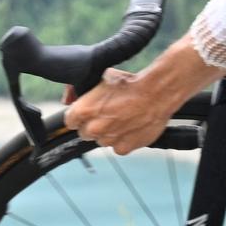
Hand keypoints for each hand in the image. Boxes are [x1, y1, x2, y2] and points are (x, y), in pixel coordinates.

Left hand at [62, 67, 178, 154]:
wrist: (157, 92)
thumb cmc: (132, 83)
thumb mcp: (103, 78)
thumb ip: (82, 91)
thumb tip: (68, 98)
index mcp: (84, 110)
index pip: (70, 120)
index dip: (79, 115)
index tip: (87, 113)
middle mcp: (94, 128)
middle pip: (85, 132)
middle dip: (93, 125)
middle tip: (108, 114)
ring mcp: (109, 139)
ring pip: (102, 140)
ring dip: (109, 133)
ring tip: (123, 119)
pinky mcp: (124, 148)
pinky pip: (118, 147)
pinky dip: (123, 140)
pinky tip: (131, 127)